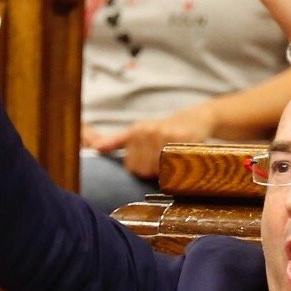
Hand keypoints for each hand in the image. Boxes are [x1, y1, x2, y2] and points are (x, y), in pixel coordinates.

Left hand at [85, 104, 217, 179]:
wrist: (195, 119)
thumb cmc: (165, 129)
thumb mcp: (138, 132)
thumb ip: (116, 141)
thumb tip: (95, 147)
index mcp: (135, 131)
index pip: (132, 167)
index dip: (143, 169)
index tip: (152, 160)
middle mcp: (147, 132)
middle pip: (144, 170)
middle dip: (154, 171)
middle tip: (164, 160)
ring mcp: (164, 135)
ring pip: (158, 169)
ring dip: (166, 171)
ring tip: (172, 159)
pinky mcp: (181, 140)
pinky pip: (173, 164)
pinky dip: (178, 167)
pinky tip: (181, 159)